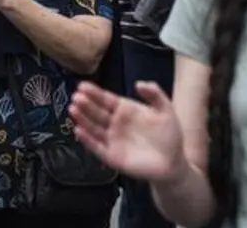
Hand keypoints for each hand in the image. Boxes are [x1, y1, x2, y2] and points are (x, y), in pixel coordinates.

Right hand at [71, 80, 187, 183]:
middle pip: (96, 112)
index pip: (106, 99)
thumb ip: (154, 94)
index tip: (82, 86)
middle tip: (76, 97)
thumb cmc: (169, 135)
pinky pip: (97, 147)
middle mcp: (115, 123)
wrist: (173, 162)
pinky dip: (87, 140)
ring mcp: (112, 140)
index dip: (94, 93)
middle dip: (85, 104)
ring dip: (83, 119)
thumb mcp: (165, 110)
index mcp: (125, 110)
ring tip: (73, 110)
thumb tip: (138, 83)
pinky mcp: (111, 156)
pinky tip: (79, 131)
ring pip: (93, 128)